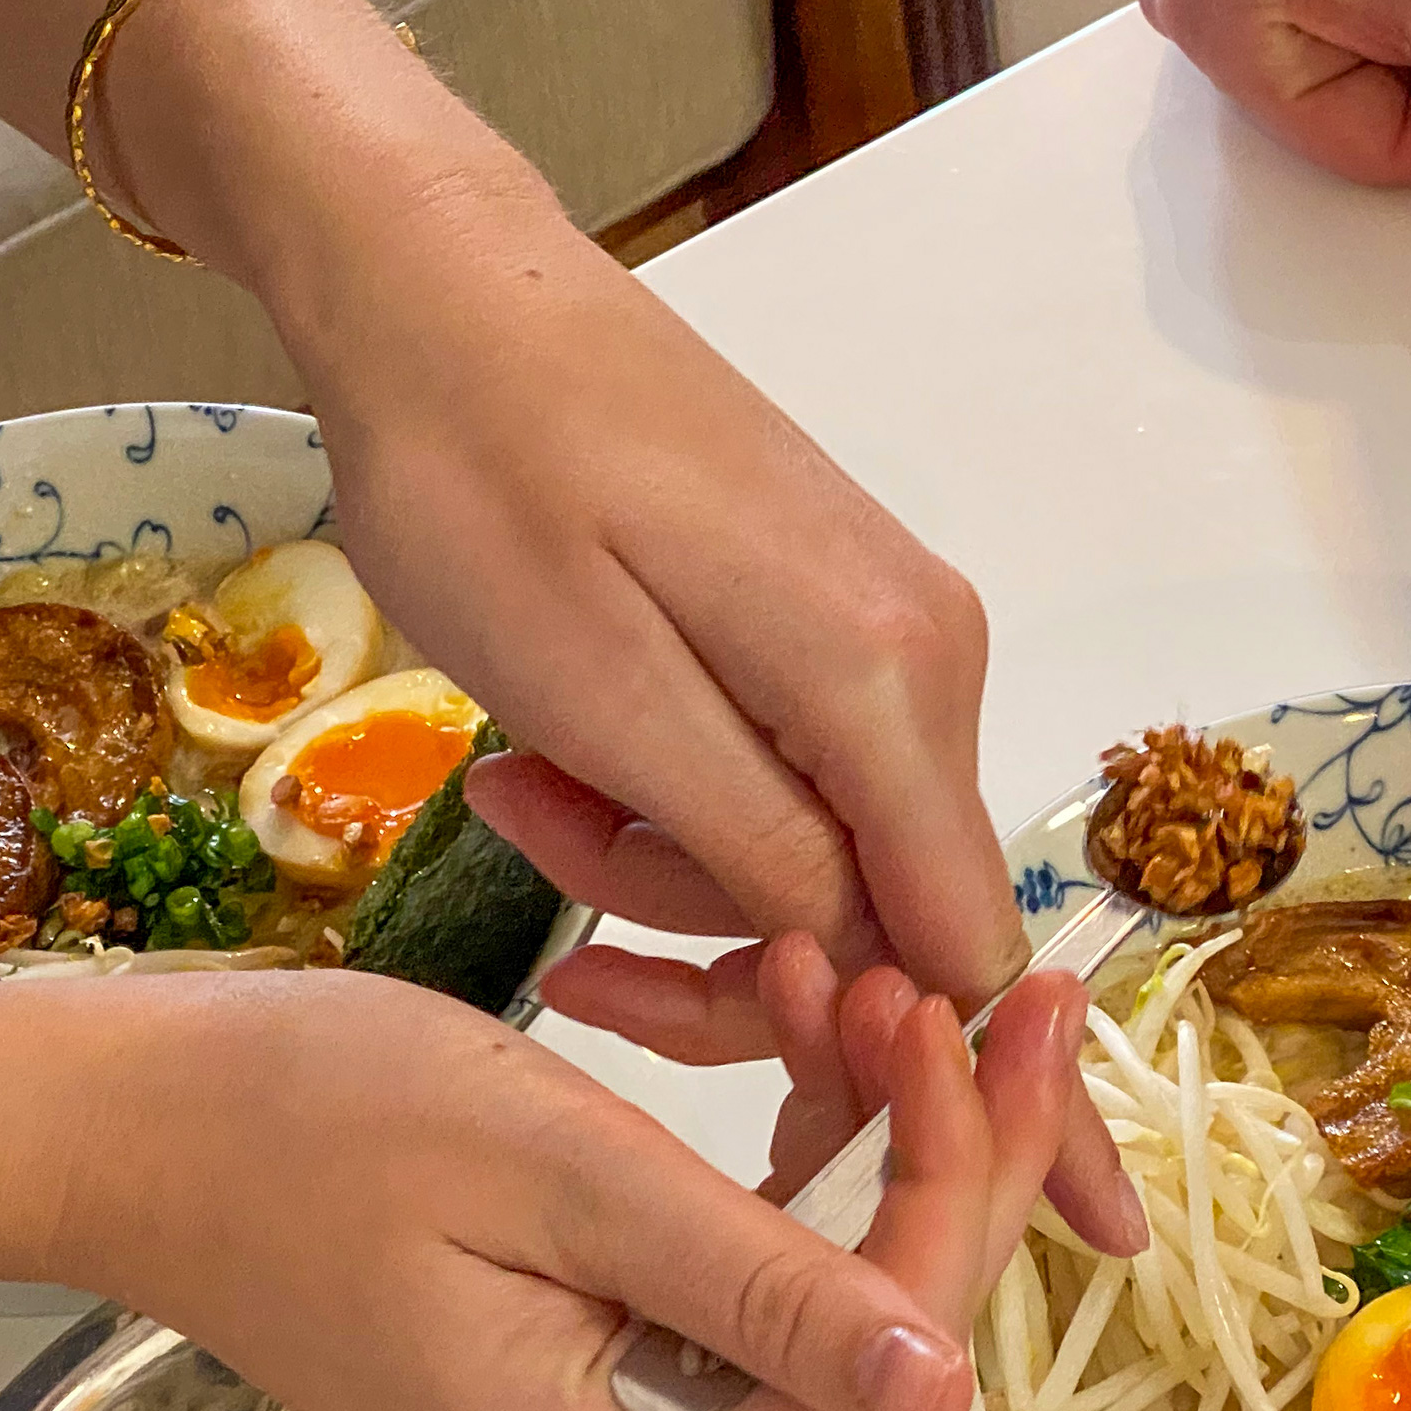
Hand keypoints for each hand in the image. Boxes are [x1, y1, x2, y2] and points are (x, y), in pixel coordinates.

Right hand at [0, 943, 1080, 1410]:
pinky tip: (790, 1024)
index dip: (964, 1172)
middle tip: (966, 974)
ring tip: (849, 969)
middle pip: (861, 1320)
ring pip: (813, 1282)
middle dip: (930, 1140)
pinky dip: (779, 1147)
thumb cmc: (314, 1121)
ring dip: (857, 1124)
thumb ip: (758, 1292)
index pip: (877, 1344)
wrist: (137, 1123)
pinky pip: (737, 1270)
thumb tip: (950, 1396)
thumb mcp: (559, 1181)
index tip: (1005, 1005)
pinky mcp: (584, 1375)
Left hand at [260, 167, 1142, 1257]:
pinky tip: (563, 739)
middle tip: (550, 909)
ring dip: (672, 860)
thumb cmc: (485, 480)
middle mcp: (928, 659)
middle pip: (884, 906)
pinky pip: (789, 765)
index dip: (902, 1072)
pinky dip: (680, 792)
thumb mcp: (594, 694)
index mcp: (888, 685)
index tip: (781, 1121)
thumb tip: (863, 970)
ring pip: (822, 840)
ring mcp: (884, 627)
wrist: (447, 289)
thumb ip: (750, 845)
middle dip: (718, 946)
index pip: (963, 948)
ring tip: (520, 785)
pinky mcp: (826, 609)